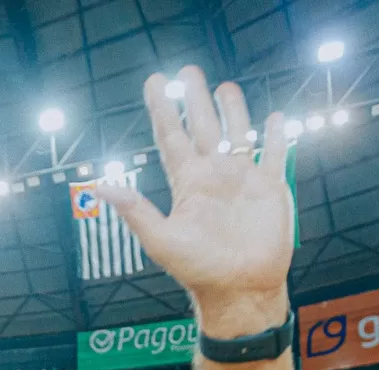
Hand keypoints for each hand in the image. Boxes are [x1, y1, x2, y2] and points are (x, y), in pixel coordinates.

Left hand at [96, 68, 291, 331]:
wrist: (240, 290)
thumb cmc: (199, 271)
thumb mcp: (162, 240)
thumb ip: (136, 211)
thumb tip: (102, 186)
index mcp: (187, 183)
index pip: (171, 136)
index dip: (162, 109)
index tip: (154, 82)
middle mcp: (213, 176)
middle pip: (202, 127)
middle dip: (195, 99)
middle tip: (188, 71)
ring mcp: (243, 180)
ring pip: (237, 134)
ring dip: (232, 111)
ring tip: (226, 87)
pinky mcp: (270, 189)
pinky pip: (274, 154)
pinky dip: (276, 135)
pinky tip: (275, 117)